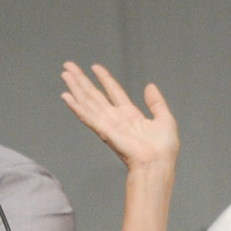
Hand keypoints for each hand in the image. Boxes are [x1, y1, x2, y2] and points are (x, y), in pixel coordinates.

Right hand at [60, 63, 178, 171]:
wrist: (157, 163)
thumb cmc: (163, 149)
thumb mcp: (165, 119)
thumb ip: (156, 102)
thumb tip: (150, 86)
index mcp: (130, 115)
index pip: (114, 91)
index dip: (104, 79)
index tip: (95, 67)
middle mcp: (116, 118)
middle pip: (95, 95)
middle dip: (82, 80)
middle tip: (69, 66)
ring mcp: (108, 124)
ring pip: (88, 102)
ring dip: (75, 88)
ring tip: (65, 74)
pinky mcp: (103, 131)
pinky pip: (87, 116)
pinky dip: (76, 107)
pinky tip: (66, 97)